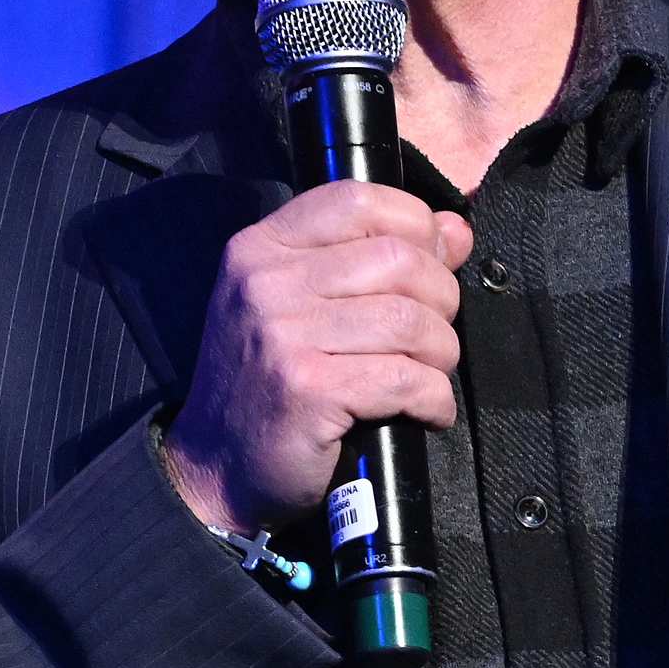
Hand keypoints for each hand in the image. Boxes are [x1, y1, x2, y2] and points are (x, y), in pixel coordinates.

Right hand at [166, 181, 471, 532]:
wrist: (214, 469)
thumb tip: (454, 231)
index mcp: (262, 248)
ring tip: (428, 375)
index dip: (415, 226)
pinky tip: (424, 410)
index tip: (430, 266)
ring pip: (411, 321)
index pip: (359, 198)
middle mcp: (266, 282)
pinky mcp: (307, 390)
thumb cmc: (267, 384)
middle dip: (440, 300)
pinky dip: (434, 399)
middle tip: (432, 337)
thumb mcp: (302, 306)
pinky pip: (406, 379)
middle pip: (398, 259)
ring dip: (440, 354)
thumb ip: (373, 258)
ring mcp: (283, 335)